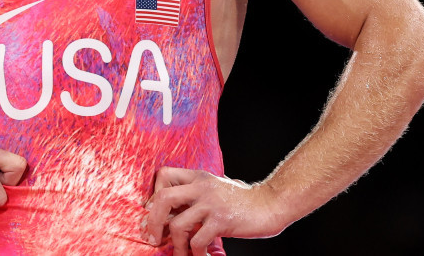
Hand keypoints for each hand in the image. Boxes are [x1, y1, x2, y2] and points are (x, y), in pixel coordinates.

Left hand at [141, 167, 283, 255]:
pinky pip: (197, 241)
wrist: (270, 205)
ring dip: (176, 245)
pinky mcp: (222, 220)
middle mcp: (202, 187)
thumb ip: (195, 196)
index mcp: (198, 177)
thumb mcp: (215, 190)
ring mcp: (212, 203)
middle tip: (154, 238)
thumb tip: (169, 216)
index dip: (154, 195)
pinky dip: (196, 254)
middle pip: (163, 198)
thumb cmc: (242, 202)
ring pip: (178, 225)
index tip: (156, 214)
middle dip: (153, 222)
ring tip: (182, 254)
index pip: (163, 175)